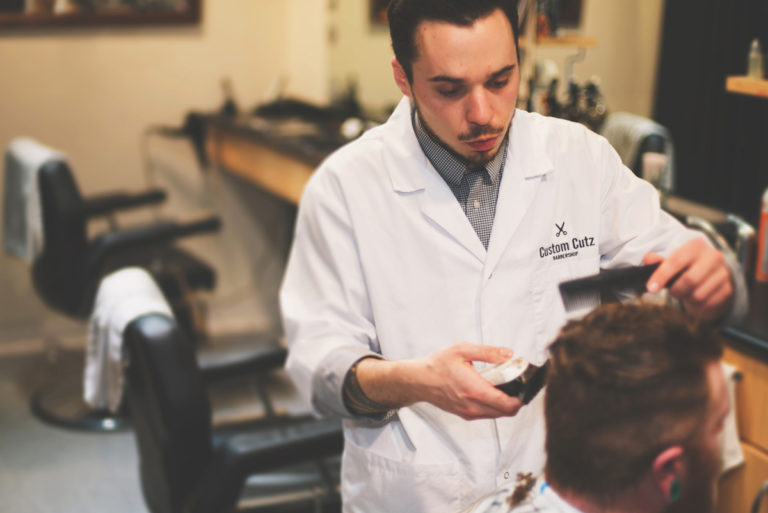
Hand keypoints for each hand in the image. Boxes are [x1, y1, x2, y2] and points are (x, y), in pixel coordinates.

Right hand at [357, 342, 522, 420]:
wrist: (419, 380)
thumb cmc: (438, 365)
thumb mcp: (463, 350)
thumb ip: (488, 352)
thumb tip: (509, 354)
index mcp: (475, 390)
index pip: (508, 404)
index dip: (521, 397)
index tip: (525, 386)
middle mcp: (473, 406)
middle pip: (507, 412)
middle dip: (516, 399)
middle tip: (516, 383)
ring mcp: (469, 413)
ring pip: (498, 415)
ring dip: (505, 403)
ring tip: (502, 385)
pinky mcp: (465, 414)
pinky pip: (487, 414)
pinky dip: (494, 406)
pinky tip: (490, 390)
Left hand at [644, 238, 732, 320]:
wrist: (712, 273)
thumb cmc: (686, 266)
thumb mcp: (672, 260)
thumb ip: (658, 260)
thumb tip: (648, 259)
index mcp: (696, 245)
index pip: (676, 261)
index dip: (661, 276)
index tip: (651, 288)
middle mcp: (713, 256)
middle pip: (689, 280)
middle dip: (676, 290)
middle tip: (672, 291)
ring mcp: (723, 273)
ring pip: (698, 295)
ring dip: (686, 298)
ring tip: (686, 292)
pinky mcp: (728, 289)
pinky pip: (707, 304)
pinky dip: (697, 305)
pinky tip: (696, 296)